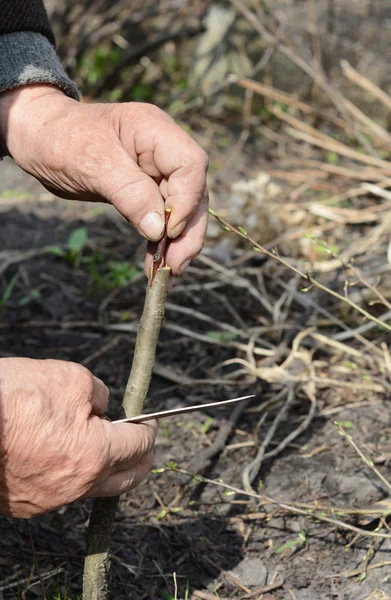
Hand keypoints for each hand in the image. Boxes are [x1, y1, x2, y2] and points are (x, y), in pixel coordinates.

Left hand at [0, 85, 208, 275]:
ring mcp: (156, 171)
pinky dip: (160, 242)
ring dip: (179, 242)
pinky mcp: (146, 190)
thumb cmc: (61, 139)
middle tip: (176, 265)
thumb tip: (159, 230)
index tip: (168, 232)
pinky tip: (155, 264)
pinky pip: (162, 218)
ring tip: (170, 272)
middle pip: (193, 191)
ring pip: (183, 209)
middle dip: (189, 230)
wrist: (39, 139)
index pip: (190, 164)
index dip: (187, 200)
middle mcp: (162, 150)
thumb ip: (130, 193)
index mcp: (154, 130)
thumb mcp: (93, 164)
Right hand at [0, 357, 156, 517]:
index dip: (149, 429)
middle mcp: (76, 485)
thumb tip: (102, 407)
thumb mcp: (69, 378)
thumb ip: (98, 394)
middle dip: (141, 457)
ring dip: (108, 467)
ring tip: (108, 447)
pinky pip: (64, 490)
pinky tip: (69, 455)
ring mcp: (49, 499)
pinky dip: (76, 473)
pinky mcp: (26, 503)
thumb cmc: (11, 399)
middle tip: (144, 442)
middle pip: (125, 478)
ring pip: (95, 486)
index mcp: (94, 454)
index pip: (138, 445)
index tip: (151, 422)